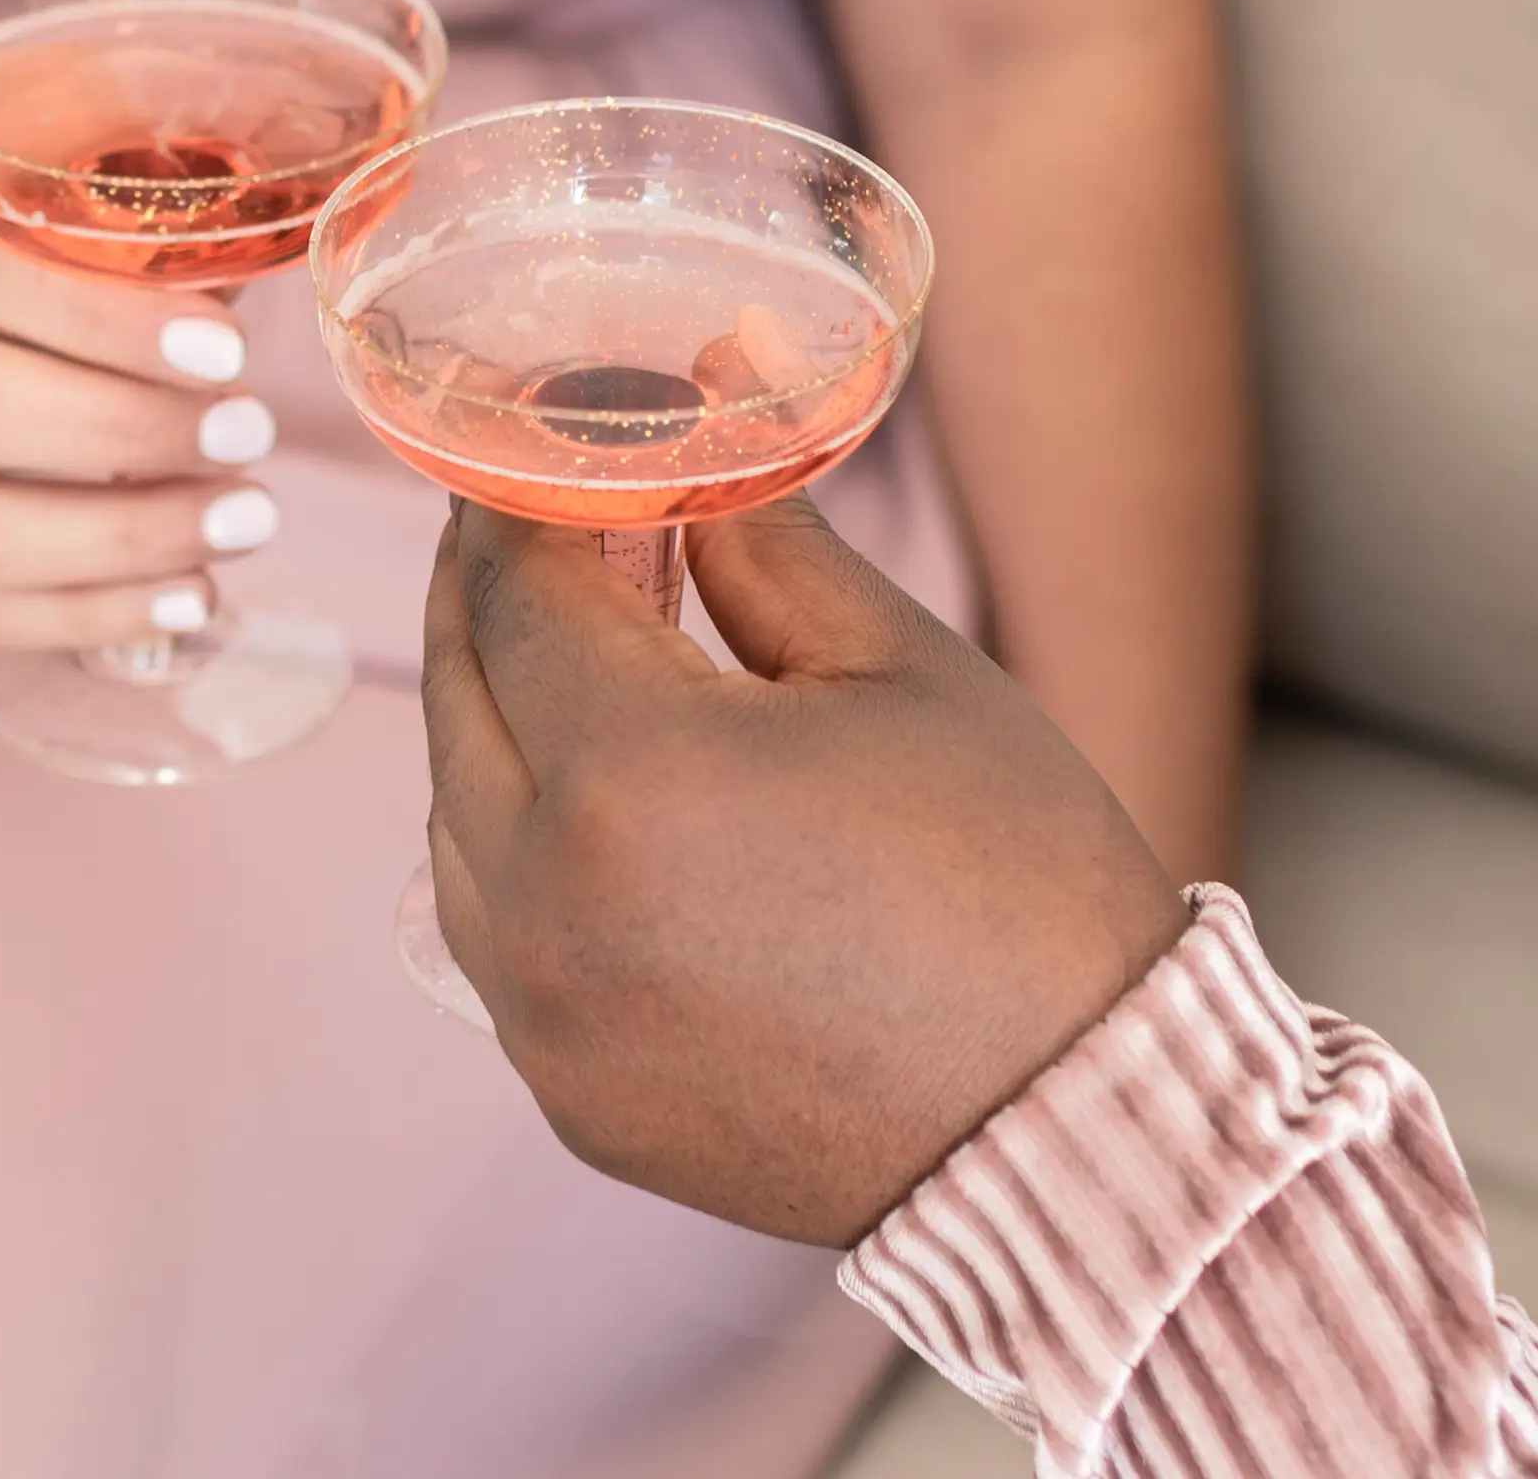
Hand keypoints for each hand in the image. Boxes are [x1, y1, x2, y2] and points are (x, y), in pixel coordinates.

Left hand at [421, 497, 1190, 1246]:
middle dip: (487, 585)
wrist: (1082, 1130)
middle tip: (537, 516)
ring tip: (569, 647)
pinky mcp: (567, 1092)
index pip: (514, 586)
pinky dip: (515, 842)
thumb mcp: (896, 664)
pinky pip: (492, 927)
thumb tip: (700, 408)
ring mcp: (542, 1015)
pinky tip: (590, 795)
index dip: (517, 490)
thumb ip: (760, 533)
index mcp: (628, 776)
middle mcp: (546, 904)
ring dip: (493, 714)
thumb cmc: (1014, 886)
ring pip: (455, 811)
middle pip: (457, 690)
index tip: (535, 432)